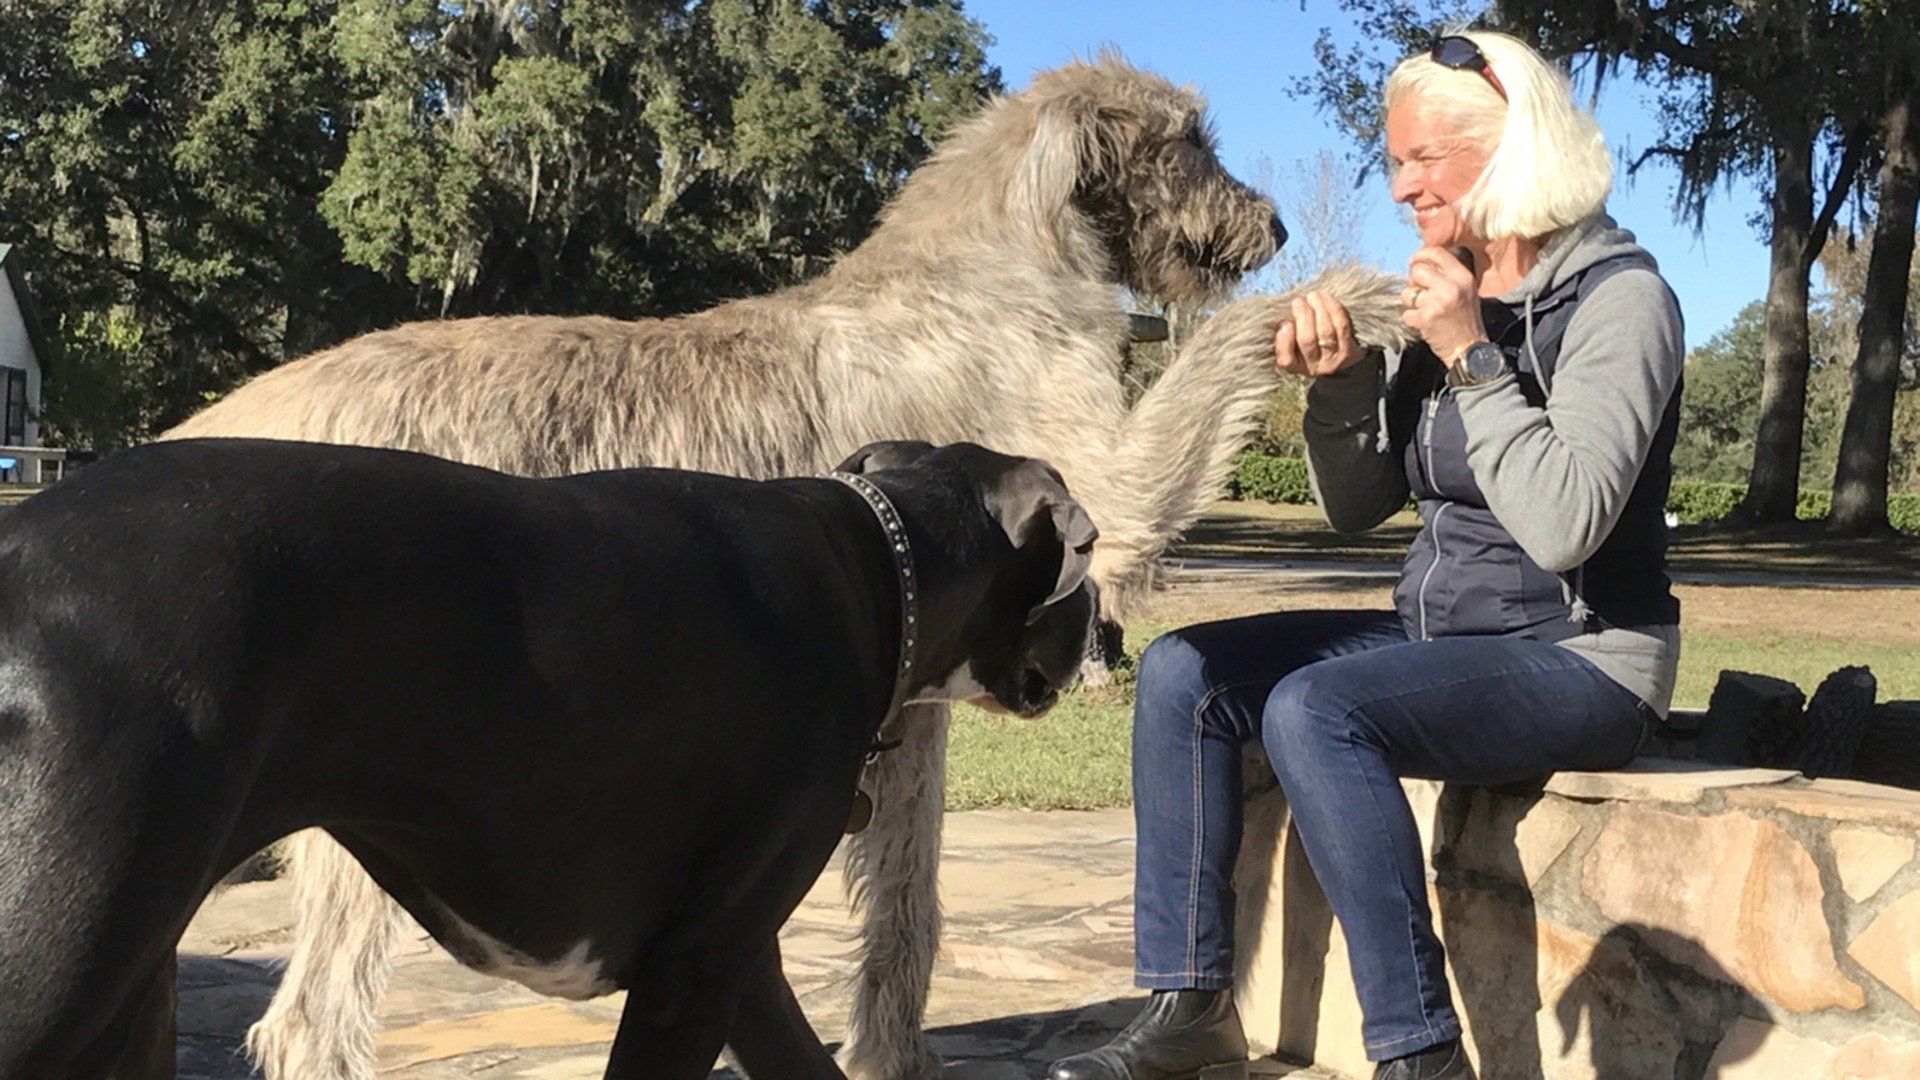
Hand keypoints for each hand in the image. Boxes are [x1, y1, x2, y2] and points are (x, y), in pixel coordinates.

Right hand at [1273, 290, 1363, 377]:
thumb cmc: (1309, 345)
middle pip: (1307, 340)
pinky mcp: (1350, 351)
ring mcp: (1334, 360)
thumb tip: (1284, 319)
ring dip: (1319, 308)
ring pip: (1326, 331)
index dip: (1284, 340)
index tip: (1285, 322)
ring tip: (1313, 295)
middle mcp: (1315, 368)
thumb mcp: (1293, 347)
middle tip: (1298, 301)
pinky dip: (1334, 308)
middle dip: (1303, 315)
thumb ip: (1285, 335)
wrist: (1341, 358)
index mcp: (1296, 367)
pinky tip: (1326, 298)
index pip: (1286, 360)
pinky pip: (1341, 325)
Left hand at [1402, 246, 1488, 365]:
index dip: (1420, 255)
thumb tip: (1420, 260)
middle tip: (1421, 293)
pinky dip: (1411, 320)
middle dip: (1414, 282)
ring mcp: (1439, 302)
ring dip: (1411, 303)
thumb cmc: (1464, 318)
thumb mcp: (1465, 289)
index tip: (1414, 262)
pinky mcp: (1427, 319)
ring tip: (1425, 310)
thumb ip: (1446, 273)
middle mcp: (1452, 286)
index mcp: (1463, 276)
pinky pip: (1406, 313)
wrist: (1469, 349)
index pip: (1436, 252)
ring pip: (1408, 293)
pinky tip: (1423, 323)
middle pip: (1417, 270)